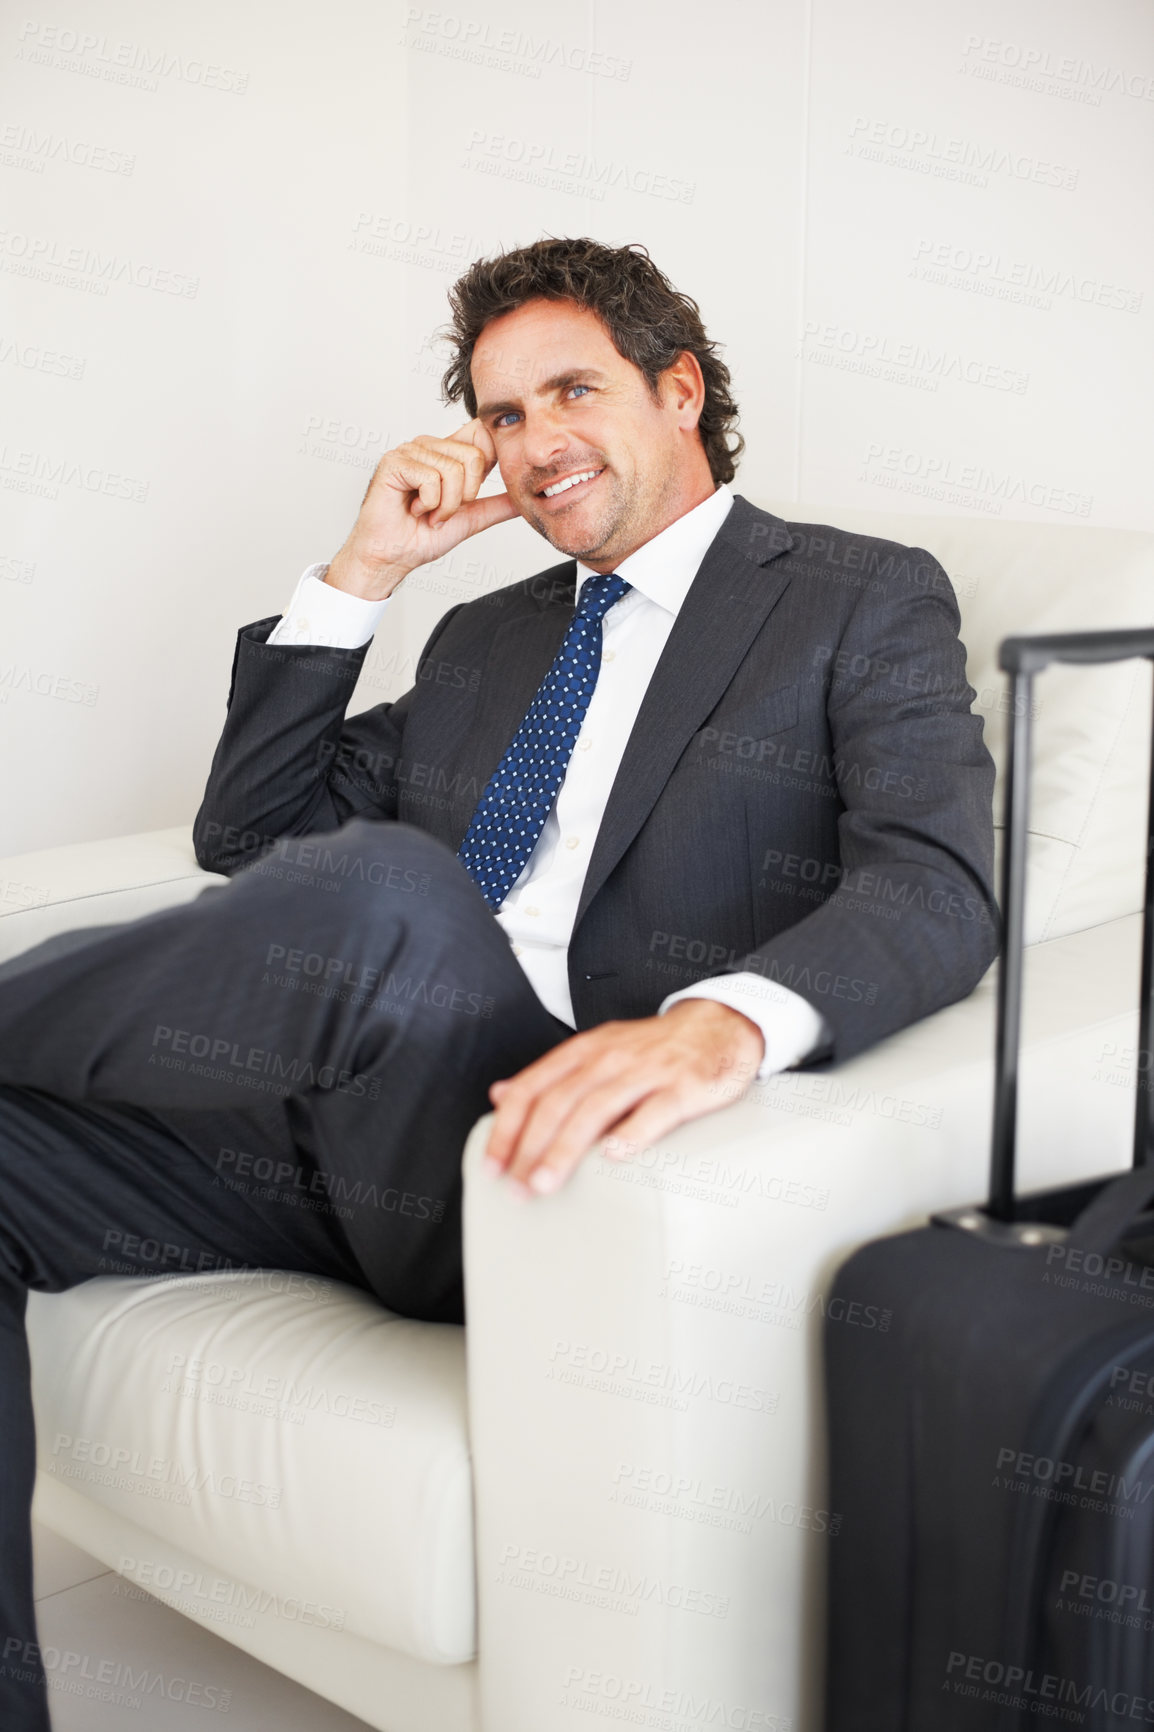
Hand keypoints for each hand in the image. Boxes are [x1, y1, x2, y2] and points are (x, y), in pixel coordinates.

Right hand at [325, 418, 519, 600]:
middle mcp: (430, 446)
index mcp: (447, 453)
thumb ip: (497, 505)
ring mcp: (411, 450)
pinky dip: (428, 504)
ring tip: (426, 512)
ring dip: (444, 505)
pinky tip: (413, 509)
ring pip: (454, 470)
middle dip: (464, 496)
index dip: (487, 462)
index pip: (482, 432)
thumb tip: (523, 498)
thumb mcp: (470, 519)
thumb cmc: (420, 537)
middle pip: (474, 457)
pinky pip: (431, 479)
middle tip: (442, 511)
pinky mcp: (395, 461)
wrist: (392, 557)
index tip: (470, 494)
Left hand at [482, 999, 765, 1197]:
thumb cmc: (651, 1049)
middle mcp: (610, 1057)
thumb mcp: (595, 1051)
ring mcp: (647, 1070)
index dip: (507, 1128)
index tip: (492, 1166)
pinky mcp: (684, 1085)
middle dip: (530, 1147)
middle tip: (515, 1188)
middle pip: (558, 1102)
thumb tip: (499, 1095)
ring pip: (597, 1108)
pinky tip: (614, 1156)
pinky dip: (633, 1132)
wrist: (716, 1026)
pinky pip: (656, 1109)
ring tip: (545, 1182)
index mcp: (584, 1051)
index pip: (533, 1088)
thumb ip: (549, 1075)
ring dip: (565, 1148)